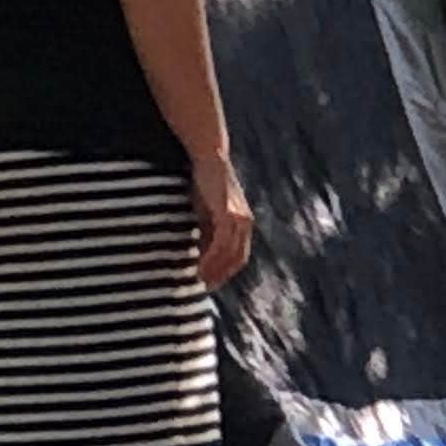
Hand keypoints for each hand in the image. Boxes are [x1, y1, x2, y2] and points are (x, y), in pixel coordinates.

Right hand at [193, 150, 252, 290]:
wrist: (209, 158)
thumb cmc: (205, 183)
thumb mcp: (206, 213)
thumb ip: (207, 232)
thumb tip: (201, 256)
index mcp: (244, 224)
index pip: (239, 256)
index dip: (225, 272)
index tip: (209, 284)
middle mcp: (246, 223)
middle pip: (238, 259)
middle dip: (221, 276)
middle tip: (204, 287)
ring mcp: (239, 219)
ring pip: (230, 254)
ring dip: (215, 270)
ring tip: (199, 280)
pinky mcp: (228, 214)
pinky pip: (222, 243)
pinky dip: (212, 259)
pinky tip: (198, 267)